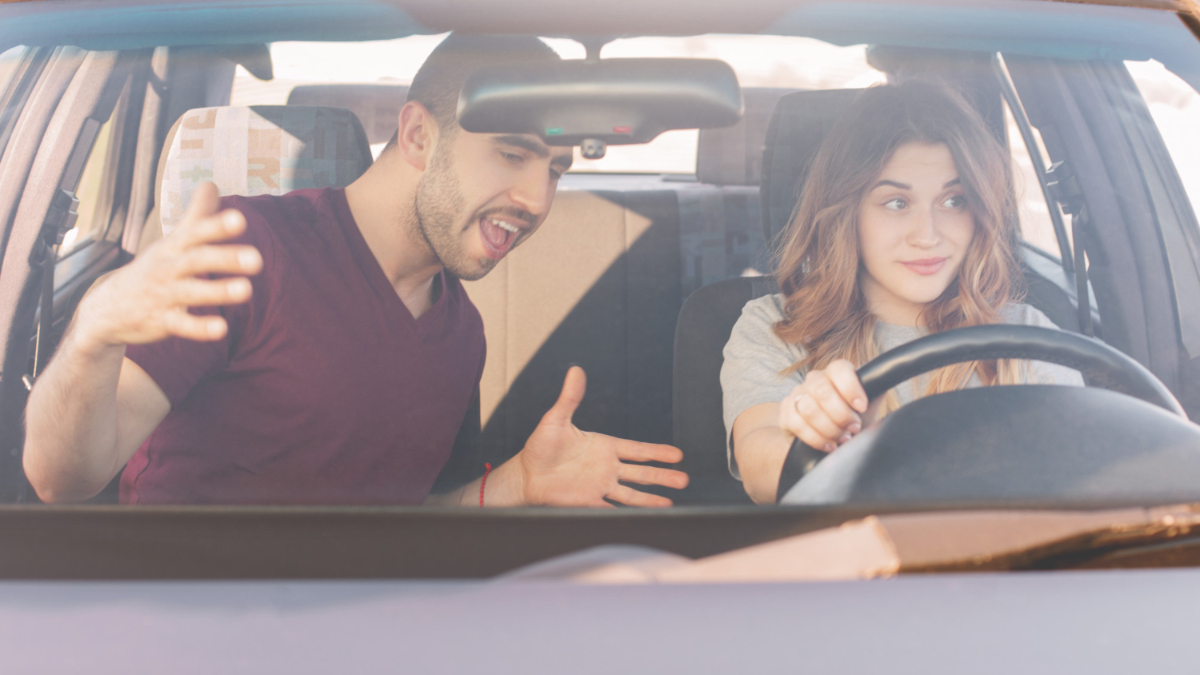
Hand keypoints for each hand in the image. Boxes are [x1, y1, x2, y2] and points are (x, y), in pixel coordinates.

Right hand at [74, 182, 262, 349]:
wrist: (108, 307)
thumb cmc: (153, 269)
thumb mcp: (171, 241)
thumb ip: (196, 216)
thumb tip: (211, 183)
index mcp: (174, 247)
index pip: (195, 232)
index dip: (216, 226)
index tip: (240, 220)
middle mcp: (169, 268)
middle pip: (197, 260)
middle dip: (225, 258)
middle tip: (256, 259)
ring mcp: (164, 295)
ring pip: (192, 292)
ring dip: (218, 291)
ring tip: (246, 290)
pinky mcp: (162, 321)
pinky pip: (182, 325)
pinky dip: (200, 328)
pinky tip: (221, 329)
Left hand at [516, 366, 688, 506]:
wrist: (525, 474)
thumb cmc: (540, 446)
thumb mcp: (556, 419)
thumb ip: (570, 398)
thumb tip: (576, 371)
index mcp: (604, 446)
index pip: (637, 449)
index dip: (657, 452)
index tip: (677, 455)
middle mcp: (607, 467)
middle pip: (641, 473)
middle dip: (662, 476)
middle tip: (684, 479)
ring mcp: (599, 486)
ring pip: (632, 493)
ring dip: (651, 499)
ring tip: (670, 503)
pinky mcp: (588, 502)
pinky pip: (612, 509)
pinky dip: (627, 514)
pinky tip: (642, 519)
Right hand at [779, 359, 868, 453]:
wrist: (830, 439)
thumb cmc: (851, 419)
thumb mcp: (867, 406)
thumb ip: (875, 392)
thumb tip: (884, 382)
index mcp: (836, 372)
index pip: (839, 369)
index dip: (851, 388)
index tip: (862, 407)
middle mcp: (814, 379)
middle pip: (822, 391)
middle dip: (841, 415)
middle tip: (854, 429)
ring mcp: (797, 394)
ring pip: (809, 409)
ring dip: (830, 429)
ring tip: (843, 439)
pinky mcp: (785, 413)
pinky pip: (797, 424)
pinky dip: (816, 438)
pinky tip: (829, 445)